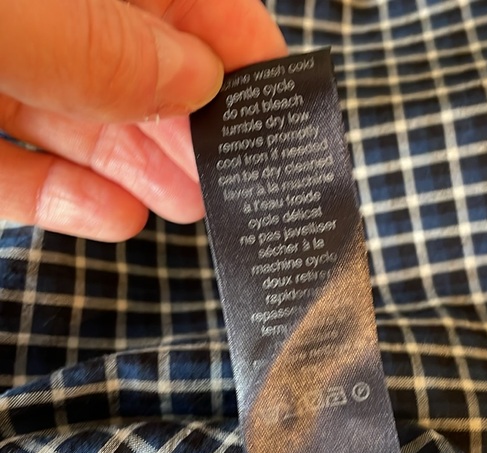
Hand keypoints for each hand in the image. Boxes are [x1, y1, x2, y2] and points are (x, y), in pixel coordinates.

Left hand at [0, 0, 286, 240]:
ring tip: (189, 205)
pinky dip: (63, 195)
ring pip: (73, 120)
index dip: (234, 39)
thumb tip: (200, 78)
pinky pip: (13, 168)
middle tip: (233, 170)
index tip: (279, 94)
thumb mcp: (17, 17)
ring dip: (138, 167)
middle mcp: (28, 17)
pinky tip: (114, 218)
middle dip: (187, 120)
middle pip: (128, 64)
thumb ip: (105, 48)